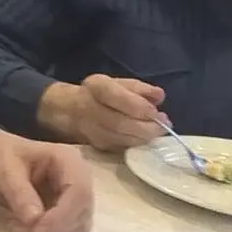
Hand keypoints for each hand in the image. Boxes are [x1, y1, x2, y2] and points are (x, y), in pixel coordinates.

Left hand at [0, 128, 94, 231]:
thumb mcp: (4, 171)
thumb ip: (20, 194)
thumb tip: (34, 221)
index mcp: (69, 159)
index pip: (79, 192)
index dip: (61, 216)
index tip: (36, 230)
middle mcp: (80, 177)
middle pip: (82, 212)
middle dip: (54, 229)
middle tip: (20, 231)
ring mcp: (75, 194)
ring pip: (78, 225)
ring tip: (18, 229)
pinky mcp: (67, 209)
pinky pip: (67, 230)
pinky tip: (25, 229)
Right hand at [39, 74, 165, 150]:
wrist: (67, 110)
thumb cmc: (100, 94)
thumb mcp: (118, 84)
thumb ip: (140, 89)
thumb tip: (159, 96)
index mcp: (96, 87)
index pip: (118, 98)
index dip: (140, 108)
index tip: (158, 113)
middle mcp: (88, 108)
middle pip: (120, 123)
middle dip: (146, 127)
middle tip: (164, 126)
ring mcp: (89, 130)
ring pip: (120, 138)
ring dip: (143, 138)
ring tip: (157, 133)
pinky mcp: (94, 145)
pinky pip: (118, 147)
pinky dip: (135, 145)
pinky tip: (143, 139)